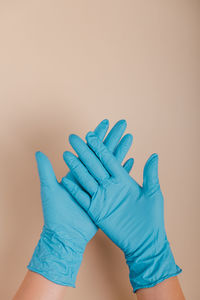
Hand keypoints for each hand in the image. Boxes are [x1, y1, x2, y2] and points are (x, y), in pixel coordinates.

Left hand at [28, 120, 133, 286]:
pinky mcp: (108, 198)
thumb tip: (39, 152)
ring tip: (129, 137)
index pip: (92, 149)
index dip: (98, 135)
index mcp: (79, 172)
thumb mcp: (50, 190)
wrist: (66, 235)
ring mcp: (101, 187)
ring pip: (114, 163)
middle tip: (122, 124)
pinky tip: (131, 161)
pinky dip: (125, 170)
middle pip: (105, 152)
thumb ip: (46, 170)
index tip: (105, 122)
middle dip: (114, 137)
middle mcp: (91, 177)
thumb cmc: (56, 213)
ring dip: (122, 150)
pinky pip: (118, 181)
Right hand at [62, 131, 181, 291]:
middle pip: (95, 165)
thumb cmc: (152, 218)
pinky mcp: (96, 211)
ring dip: (76, 167)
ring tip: (67, 154)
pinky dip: (74, 189)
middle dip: (85, 151)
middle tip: (74, 137)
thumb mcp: (153, 194)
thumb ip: (151, 175)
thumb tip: (153, 155)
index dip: (101, 146)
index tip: (93, 133)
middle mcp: (110, 186)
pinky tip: (66, 179)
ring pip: (86, 179)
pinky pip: (82, 198)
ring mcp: (102, 198)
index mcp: (123, 180)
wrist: (144, 241)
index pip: (109, 158)